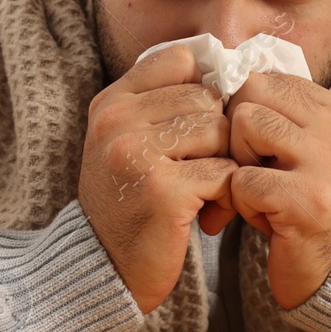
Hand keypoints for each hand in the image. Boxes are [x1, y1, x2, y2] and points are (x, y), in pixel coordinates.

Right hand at [78, 45, 238, 312]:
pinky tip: (207, 214)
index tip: (200, 125)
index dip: (203, 89)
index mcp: (111, 102)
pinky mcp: (161, 189)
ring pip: (220, 132)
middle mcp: (117, 120)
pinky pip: (224, 172)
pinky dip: (226, 196)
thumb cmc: (129, 204)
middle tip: (204, 172)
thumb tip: (227, 64)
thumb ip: (164, 104)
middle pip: (207, 98)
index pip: (181, 59)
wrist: (103, 271)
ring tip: (205, 193)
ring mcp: (136, 153)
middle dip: (218, 136)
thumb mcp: (130, 143)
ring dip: (225, 165)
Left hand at [224, 71, 330, 309]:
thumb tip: (214, 75)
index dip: (244, 115)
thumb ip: (272, 112)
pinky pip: (241, 179)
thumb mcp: (295, 148)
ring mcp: (327, 160)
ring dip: (239, 166)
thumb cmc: (300, 205)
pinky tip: (270, 221)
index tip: (259, 152)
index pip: (262, 78)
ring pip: (244, 126)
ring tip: (263, 194)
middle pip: (249, 94)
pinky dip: (243, 205)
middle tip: (254, 172)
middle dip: (236, 134)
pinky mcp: (308, 199)